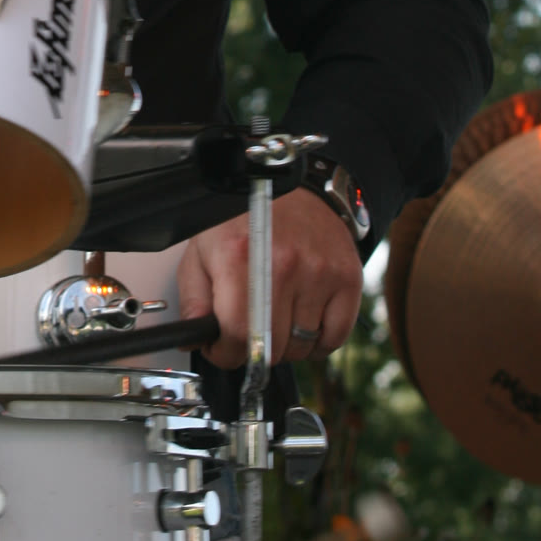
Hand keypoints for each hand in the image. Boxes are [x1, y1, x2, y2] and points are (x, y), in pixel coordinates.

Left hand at [177, 188, 362, 369]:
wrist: (292, 186)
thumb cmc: (242, 218)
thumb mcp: (201, 250)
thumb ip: (193, 298)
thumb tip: (195, 338)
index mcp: (239, 258)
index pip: (237, 336)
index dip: (225, 353)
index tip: (222, 348)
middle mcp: (282, 265)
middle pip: (272, 348)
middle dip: (254, 349)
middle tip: (249, 328)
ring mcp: (319, 272)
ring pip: (303, 348)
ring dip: (286, 344)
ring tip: (276, 315)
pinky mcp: (347, 278)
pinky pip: (335, 339)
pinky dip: (319, 341)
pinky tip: (302, 318)